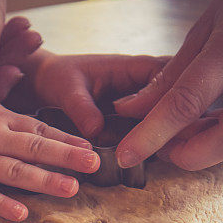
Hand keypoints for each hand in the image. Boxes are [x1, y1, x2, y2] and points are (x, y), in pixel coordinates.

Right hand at [0, 86, 98, 220]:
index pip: (38, 129)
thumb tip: (26, 115)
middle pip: (35, 148)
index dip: (66, 139)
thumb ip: (2, 107)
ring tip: (71, 189)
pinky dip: (2, 204)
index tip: (90, 147)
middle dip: (68, 157)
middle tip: (95, 165)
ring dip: (45, 181)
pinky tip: (22, 213)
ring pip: (15, 172)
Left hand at [24, 50, 166, 137]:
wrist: (48, 86)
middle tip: (169, 141)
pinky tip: (152, 155)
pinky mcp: (132, 120)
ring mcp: (139, 103)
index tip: (166, 119)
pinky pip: (149, 129)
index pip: (163, 75)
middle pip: (172, 98)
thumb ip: (82, 109)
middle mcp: (140, 85)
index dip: (170, 96)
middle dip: (174, 117)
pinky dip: (152, 140)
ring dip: (166, 131)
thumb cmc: (58, 79)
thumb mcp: (67, 90)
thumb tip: (97, 131)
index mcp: (128, 68)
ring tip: (165, 150)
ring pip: (164, 115)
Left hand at [114, 0, 222, 170]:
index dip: (152, 134)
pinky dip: (218, 135)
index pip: (187, 102)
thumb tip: (130, 112)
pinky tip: (203, 125)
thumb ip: (166, 77)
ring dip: (202, 145)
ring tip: (178, 133)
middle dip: (190, 155)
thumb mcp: (200, 32)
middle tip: (163, 151)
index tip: (127, 154)